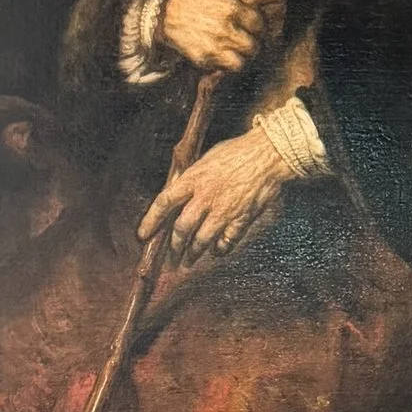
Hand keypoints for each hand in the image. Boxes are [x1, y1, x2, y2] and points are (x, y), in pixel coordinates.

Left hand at [139, 127, 297, 265]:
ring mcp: (223, 211)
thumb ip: (192, 178)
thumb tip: (179, 192)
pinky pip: (227, 242)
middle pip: (182, 228)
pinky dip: (220, 249)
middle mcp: (205, 197)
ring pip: (201, 240)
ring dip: (193, 253)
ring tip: (190, 260)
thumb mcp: (206, 159)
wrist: (268, 154)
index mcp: (193, 179)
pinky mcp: (241, 219)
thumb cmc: (238, 152)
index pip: (164, 202)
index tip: (143, 235)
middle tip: (171, 255)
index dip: (151, 221)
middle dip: (174, 246)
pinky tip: (217, 251)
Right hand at [158, 0, 279, 74]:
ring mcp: (215, 46)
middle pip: (254, 45)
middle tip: (247, 39)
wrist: (164, 11)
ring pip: (244, 59)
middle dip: (253, 42)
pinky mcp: (205, 58)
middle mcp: (226, 29)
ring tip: (237, 49)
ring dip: (243, 55)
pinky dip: (231, 64)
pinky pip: (229, 68)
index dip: (259, 26)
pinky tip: (226, 55)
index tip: (253, 26)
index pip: (259, 23)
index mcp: (232, 8)